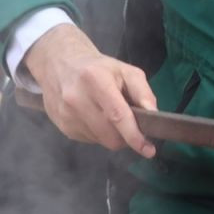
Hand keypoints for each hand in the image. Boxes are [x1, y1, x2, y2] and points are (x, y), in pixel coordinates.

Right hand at [24, 24, 156, 156]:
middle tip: (132, 127)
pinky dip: (99, 134)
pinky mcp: (62, 126)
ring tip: (110, 116)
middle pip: (110, 135)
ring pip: (101, 141)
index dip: (134, 135)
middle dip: (126, 137)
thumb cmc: (99, 68)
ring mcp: (66, 115)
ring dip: (112, 135)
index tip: (148, 149)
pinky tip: (96, 118)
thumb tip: (153, 114)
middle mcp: (77, 99)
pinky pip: (89, 140)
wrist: (60, 64)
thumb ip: (143, 92)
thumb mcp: (126, 71)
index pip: (118, 115)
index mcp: (96, 80)